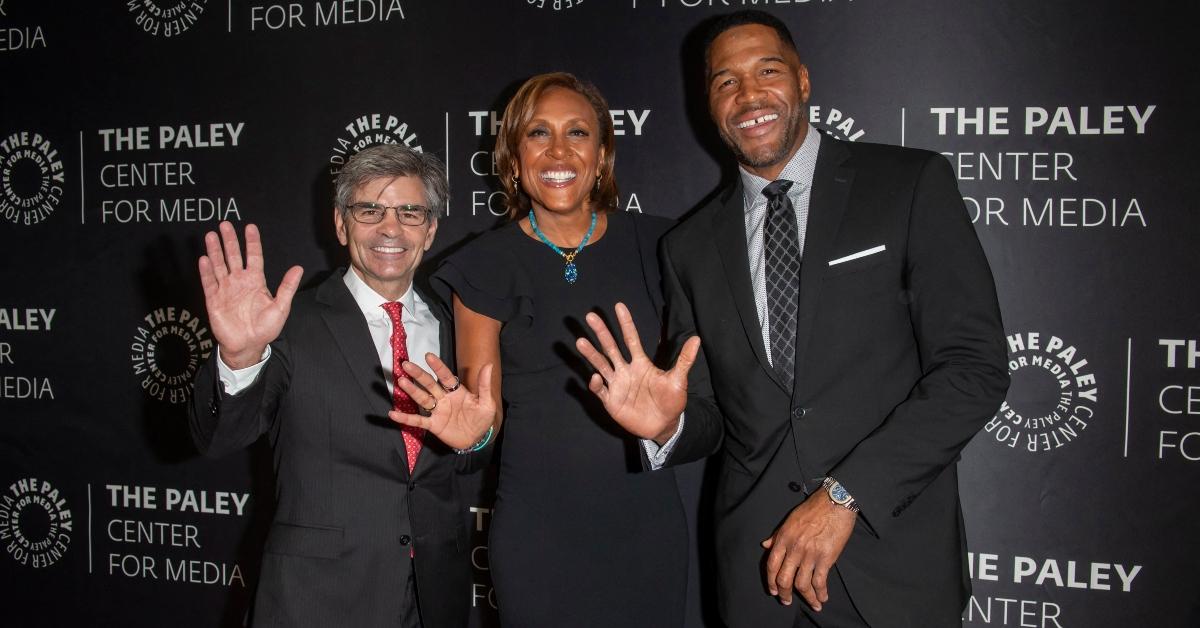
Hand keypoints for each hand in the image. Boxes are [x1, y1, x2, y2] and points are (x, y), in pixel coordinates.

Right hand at [198, 221, 302, 368]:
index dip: (252, 242)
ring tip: (211, 235)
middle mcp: (239, 282)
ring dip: (215, 251)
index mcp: (256, 281)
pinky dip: (206, 272)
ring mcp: (226, 289)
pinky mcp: (214, 300)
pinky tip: (204, 259)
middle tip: (224, 224)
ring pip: (219, 266)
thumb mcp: (281, 307)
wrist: (248, 345)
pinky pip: (209, 283)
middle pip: (233, 256)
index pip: (254, 256)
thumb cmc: (265, 328)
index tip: (250, 227)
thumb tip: (298, 268)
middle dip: (230, 240)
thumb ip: (287, 287)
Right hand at [388, 353, 496, 450]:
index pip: (446, 376)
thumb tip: (489, 365)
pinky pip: (417, 421)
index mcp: (456, 391)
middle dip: (418, 374)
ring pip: (422, 399)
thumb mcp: (486, 403)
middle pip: (429, 384)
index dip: (438, 366)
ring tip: (401, 381)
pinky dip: (405, 419)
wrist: (477, 439)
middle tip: (406, 364)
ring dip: (411, 390)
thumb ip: (484, 385)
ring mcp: (437, 411)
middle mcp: (444, 398)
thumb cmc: (481, 419)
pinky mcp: (433, 425)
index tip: (428, 356)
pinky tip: (393, 414)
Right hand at [575, 302, 700, 444]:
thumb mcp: (679, 379)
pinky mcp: (612, 402)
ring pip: (601, 365)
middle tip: (591, 316)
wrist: (664, 426)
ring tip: (580, 341)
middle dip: (601, 332)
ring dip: (591, 354)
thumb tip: (696, 338)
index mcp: (641, 363)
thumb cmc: (671, 401)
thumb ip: (684, 359)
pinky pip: (601, 390)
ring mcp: (617, 385)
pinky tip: (595, 378)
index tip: (619, 305)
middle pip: (611, 348)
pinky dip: (596, 384)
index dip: (626, 323)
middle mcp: (626, 371)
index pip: (631, 338)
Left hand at [761, 491, 856, 609]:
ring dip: (806, 598)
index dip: (771, 581)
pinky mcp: (826, 557)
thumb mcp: (789, 519)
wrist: (834, 502)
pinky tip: (823, 597)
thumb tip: (765, 545)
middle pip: (784, 579)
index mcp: (783, 538)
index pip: (772, 565)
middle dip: (785, 594)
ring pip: (802, 584)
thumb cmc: (813, 508)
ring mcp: (810, 554)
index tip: (774, 590)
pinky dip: (821, 592)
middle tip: (787, 601)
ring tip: (812, 604)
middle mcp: (794, 548)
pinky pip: (820, 581)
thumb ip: (777, 535)